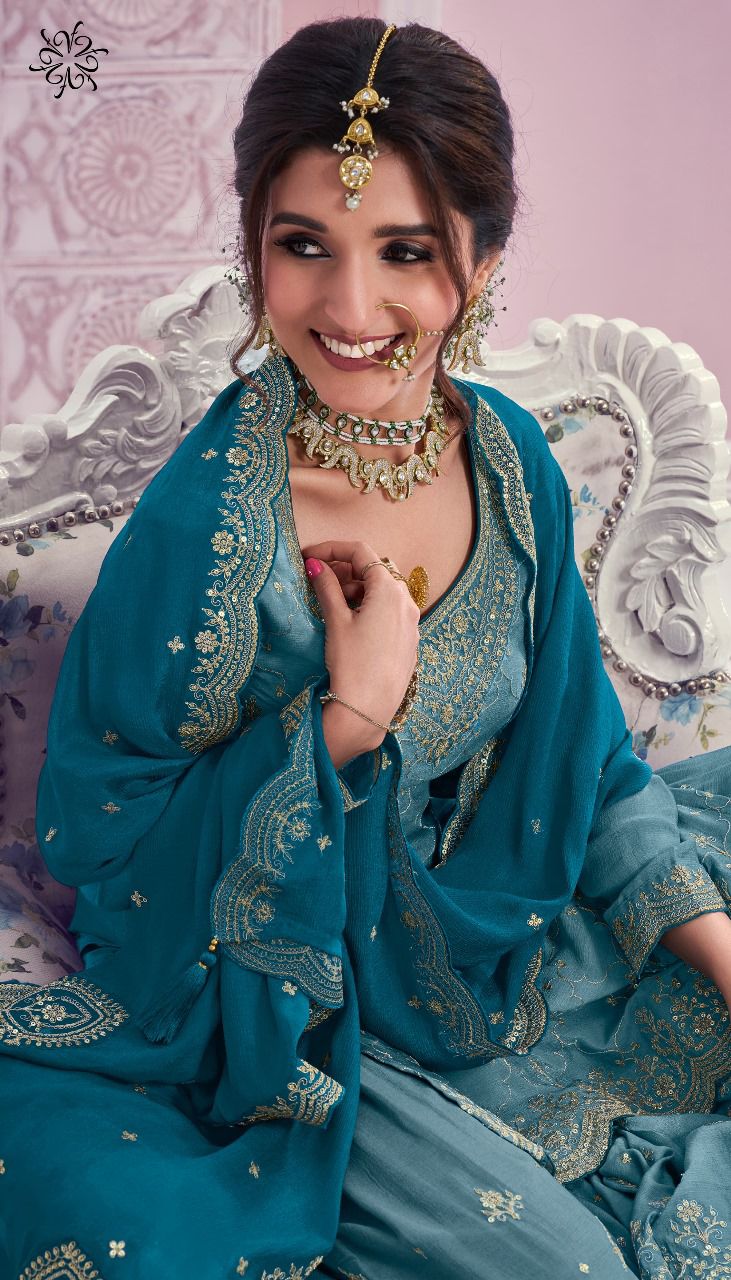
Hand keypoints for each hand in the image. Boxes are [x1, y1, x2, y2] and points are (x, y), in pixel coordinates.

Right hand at [301, 539, 419, 751]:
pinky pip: (391, 611)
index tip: (308, 557)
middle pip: (375, 569)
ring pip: (384, 591)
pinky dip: (371, 607)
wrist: (368, 709)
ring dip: (358, 589)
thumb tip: (314, 564)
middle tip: (319, 580)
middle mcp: (407, 601)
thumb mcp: (337, 621)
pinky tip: (352, 623)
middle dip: (346, 569)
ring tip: (334, 604)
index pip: (360, 552)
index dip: (331, 548)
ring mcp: (412, 621)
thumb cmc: (352, 663)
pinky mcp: (410, 639)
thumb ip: (327, 588)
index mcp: (389, 590)